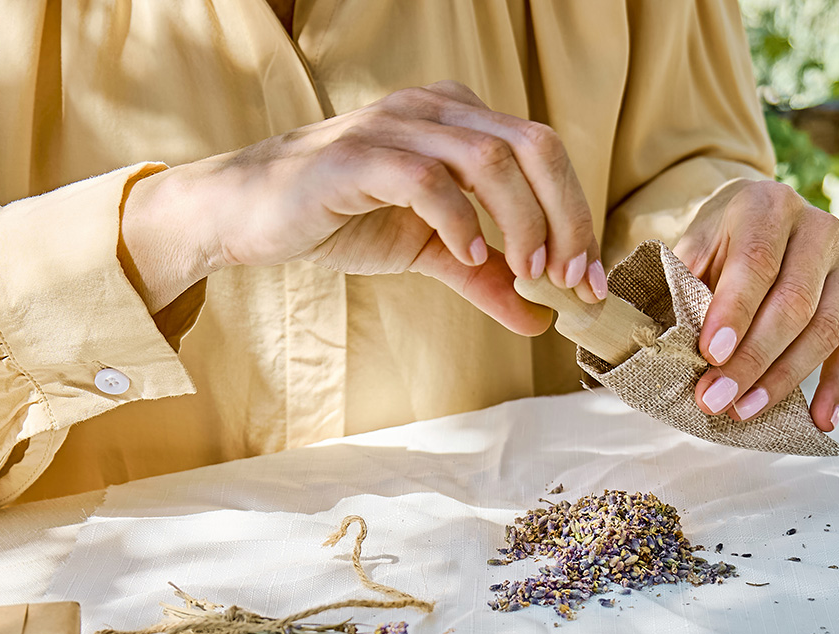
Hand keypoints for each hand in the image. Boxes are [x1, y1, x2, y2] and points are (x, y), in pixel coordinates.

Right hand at [120, 81, 606, 334]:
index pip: (544, 152)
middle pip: (533, 145)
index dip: (577, 214)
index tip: (588, 280)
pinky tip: (466, 253)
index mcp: (458, 120)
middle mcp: (434, 109)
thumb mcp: (427, 251)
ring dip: (521, 221)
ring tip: (528, 273)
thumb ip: (484, 276)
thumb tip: (540, 318)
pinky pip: (424, 178)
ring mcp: (394, 126)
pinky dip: (457, 219)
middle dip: (565, 216)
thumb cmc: (339, 218)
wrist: (250, 215)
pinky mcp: (355, 157)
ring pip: (488, 157)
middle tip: (570, 279)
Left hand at [674, 179, 838, 431]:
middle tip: (717, 399)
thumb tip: (663, 349)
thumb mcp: (693, 250)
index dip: (734, 313)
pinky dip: (837, 386)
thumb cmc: (717, 243)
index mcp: (767, 207)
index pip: (756, 263)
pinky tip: (819, 419)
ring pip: (825, 329)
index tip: (710, 356)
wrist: (756, 220)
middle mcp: (818, 228)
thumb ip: (682, 288)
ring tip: (746, 411)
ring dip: (784, 379)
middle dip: (753, 359)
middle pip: (793, 303)